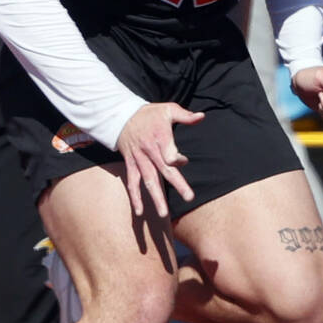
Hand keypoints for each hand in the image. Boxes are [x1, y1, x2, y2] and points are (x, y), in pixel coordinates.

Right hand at [116, 102, 204, 216]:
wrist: (121, 116)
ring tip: (163, 214)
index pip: (170, 153)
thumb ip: (184, 115)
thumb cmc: (149, 114)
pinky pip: (132, 182)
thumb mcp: (168, 109)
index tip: (183, 160)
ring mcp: (139, 159)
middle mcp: (149, 150)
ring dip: (156, 197)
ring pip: (148, 180)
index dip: (178, 160)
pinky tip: (140, 213)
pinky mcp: (131, 164)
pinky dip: (135, 197)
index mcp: (160, 137)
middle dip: (177, 184)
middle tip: (190, 197)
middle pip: (164, 169)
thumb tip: (201, 116)